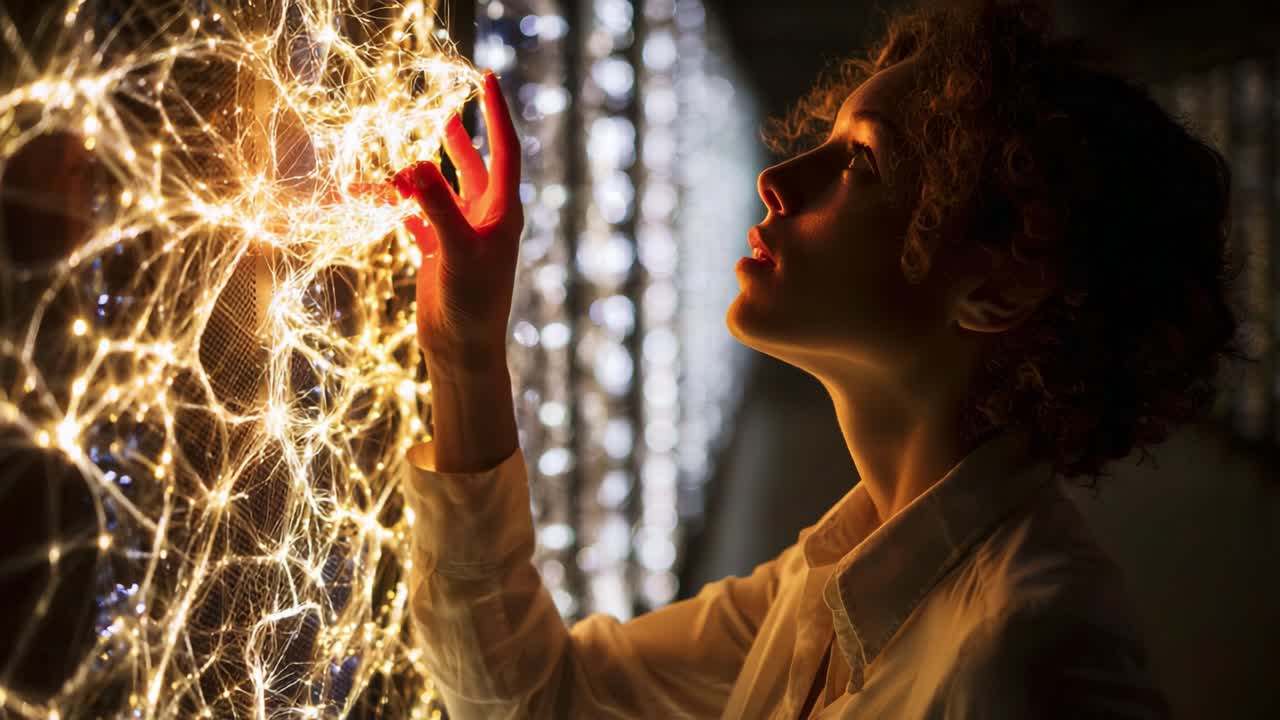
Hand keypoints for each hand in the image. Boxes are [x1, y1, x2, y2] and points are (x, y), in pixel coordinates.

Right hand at [393, 72, 522, 378]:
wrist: (463, 351)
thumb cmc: (472, 305)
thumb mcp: (456, 251)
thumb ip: (437, 207)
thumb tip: (415, 165)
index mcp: (502, 213)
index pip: (505, 150)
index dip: (496, 113)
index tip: (487, 78)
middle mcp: (486, 221)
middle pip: (477, 167)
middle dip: (462, 139)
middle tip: (447, 110)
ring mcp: (463, 237)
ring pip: (443, 192)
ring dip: (424, 172)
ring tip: (408, 150)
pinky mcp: (441, 254)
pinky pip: (419, 218)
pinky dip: (400, 206)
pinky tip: (382, 195)